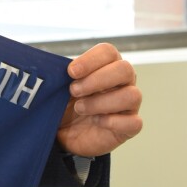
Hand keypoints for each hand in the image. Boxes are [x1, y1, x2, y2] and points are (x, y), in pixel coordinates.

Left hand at [56, 42, 142, 156]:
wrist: (66, 134)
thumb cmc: (65, 104)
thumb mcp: (58, 87)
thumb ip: (59, 74)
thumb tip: (51, 66)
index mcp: (106, 66)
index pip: (108, 52)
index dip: (91, 59)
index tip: (71, 72)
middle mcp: (123, 83)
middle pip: (125, 69)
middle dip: (97, 79)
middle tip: (73, 90)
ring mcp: (129, 105)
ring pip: (132, 95)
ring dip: (101, 102)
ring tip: (80, 108)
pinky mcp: (129, 127)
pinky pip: (134, 122)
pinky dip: (113, 121)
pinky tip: (96, 121)